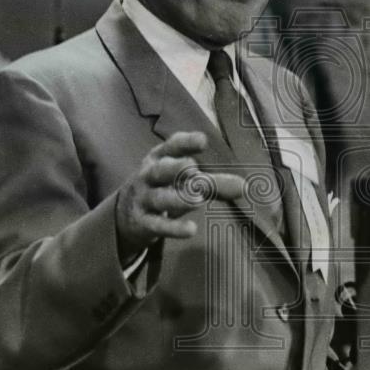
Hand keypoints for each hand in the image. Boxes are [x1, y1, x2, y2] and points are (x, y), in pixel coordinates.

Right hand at [114, 131, 244, 262]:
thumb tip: (245, 187)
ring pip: (160, 198)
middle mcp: (149, 176)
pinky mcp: (143, 222)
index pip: (171, 146)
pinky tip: (191, 230)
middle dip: (175, 168)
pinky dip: (174, 228)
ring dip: (178, 198)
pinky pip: (158, 225)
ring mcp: (144, 199)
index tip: (203, 140)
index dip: (185, 142)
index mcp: (159, 158)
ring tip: (197, 199)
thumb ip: (214, 183)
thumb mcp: (183, 181)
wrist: (124, 215)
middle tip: (193, 167)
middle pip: (161, 170)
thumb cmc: (162, 188)